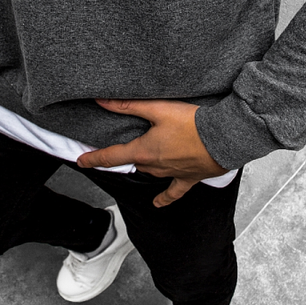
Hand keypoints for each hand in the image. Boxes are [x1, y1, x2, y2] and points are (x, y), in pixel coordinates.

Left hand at [78, 98, 227, 207]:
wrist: (224, 137)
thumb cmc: (193, 123)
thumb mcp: (159, 109)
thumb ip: (129, 106)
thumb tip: (103, 101)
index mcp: (145, 151)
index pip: (112, 157)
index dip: (94, 159)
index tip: (80, 161)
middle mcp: (155, 166)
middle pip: (133, 162)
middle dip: (126, 156)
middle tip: (121, 147)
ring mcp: (172, 174)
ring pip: (151, 172)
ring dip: (145, 164)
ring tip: (143, 155)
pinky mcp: (189, 178)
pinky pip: (173, 192)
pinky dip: (164, 198)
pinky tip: (157, 203)